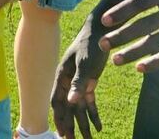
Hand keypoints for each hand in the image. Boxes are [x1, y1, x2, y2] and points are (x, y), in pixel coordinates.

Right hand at [51, 17, 106, 138]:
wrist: (101, 31)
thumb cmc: (90, 44)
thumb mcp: (85, 64)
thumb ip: (78, 84)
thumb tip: (71, 102)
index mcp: (62, 76)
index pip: (57, 102)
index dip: (59, 118)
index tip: (62, 135)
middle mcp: (67, 82)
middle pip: (67, 108)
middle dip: (70, 126)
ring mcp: (78, 83)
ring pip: (79, 108)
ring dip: (83, 124)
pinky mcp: (89, 83)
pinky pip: (90, 103)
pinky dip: (94, 115)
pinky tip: (99, 127)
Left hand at [98, 0, 158, 72]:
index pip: (140, 2)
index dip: (121, 12)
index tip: (104, 22)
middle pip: (144, 25)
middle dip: (121, 36)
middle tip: (103, 45)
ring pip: (156, 42)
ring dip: (134, 52)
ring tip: (116, 61)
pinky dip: (157, 62)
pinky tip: (141, 69)